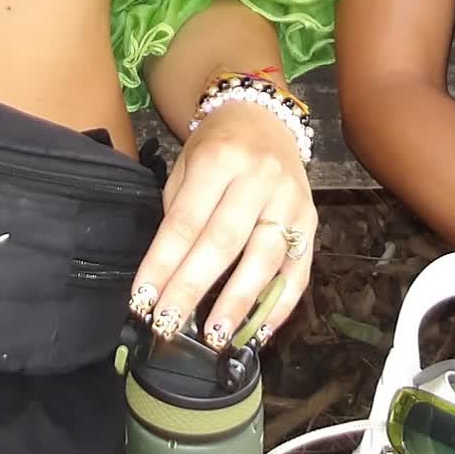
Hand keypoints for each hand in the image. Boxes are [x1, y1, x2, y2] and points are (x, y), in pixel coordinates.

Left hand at [129, 104, 315, 351]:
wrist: (263, 118)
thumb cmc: (215, 148)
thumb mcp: (186, 167)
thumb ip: (178, 214)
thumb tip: (164, 278)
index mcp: (220, 159)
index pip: (186, 220)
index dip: (163, 263)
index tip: (142, 300)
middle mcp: (260, 177)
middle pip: (224, 241)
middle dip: (193, 287)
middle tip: (169, 324)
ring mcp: (292, 199)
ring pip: (265, 258)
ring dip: (238, 302)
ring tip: (214, 336)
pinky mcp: (312, 220)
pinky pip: (299, 270)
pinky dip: (279, 305)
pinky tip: (258, 332)